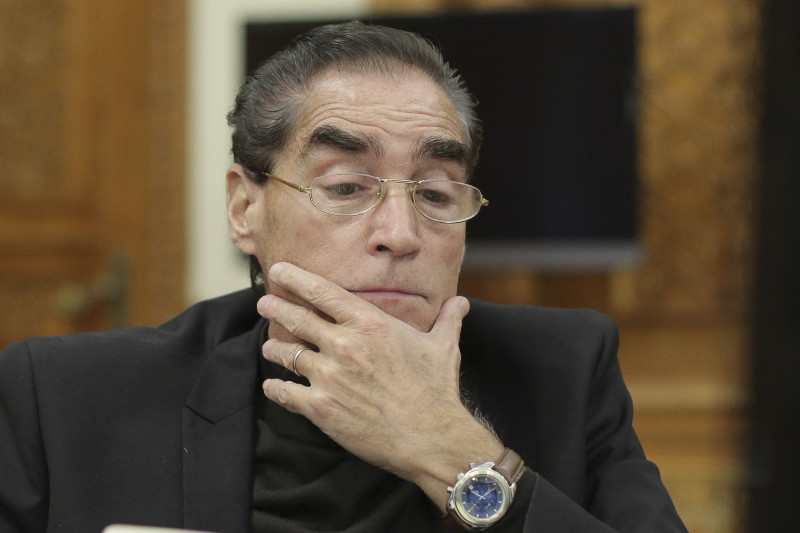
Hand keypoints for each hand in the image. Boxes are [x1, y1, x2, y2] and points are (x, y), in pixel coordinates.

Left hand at [257, 262, 502, 509]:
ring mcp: (330, 377)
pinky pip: (286, 393)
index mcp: (370, 323)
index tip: (278, 271)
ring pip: (287, 355)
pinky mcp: (321, 408)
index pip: (322, 291)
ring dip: (274, 348)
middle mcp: (344, 345)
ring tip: (269, 347)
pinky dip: (276, 387)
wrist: (431, 437)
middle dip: (275, 308)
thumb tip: (460, 303)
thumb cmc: (436, 389)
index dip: (295, 278)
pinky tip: (273, 385)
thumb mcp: (443, 346)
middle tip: (263, 303)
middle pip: (296, 318)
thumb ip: (447, 320)